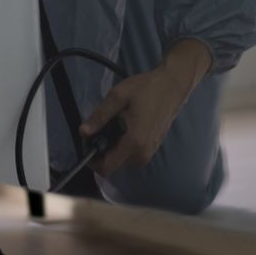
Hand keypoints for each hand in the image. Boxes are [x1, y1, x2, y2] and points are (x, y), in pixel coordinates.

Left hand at [78, 39, 213, 173]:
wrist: (172, 85)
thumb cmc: (145, 89)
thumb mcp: (117, 97)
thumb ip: (99, 117)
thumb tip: (83, 132)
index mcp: (133, 144)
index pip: (106, 169)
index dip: (92, 159)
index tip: (88, 142)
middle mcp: (142, 154)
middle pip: (112, 164)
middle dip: (102, 149)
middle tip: (100, 127)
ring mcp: (149, 152)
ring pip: (121, 159)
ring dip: (113, 146)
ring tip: (114, 123)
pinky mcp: (153, 147)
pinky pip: (131, 153)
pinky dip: (123, 144)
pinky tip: (125, 125)